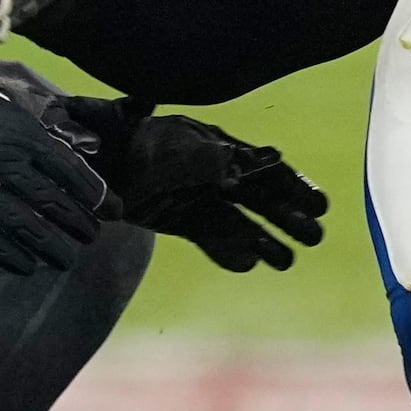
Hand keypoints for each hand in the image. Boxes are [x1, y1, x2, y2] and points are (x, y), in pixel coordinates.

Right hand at [0, 0, 107, 273]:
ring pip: (22, 226)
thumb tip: (88, 147)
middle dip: (78, 225)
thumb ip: (48, 129)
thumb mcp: (15, 106)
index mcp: (21, 133)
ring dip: (50, 247)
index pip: (70, 171)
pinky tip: (27, 265)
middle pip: (51, 203)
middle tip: (92, 236)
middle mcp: (0, 160)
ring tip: (67, 257)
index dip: (96, 195)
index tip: (113, 210)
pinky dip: (9, 256)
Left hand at [59, 95, 328, 271]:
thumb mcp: (170, 150)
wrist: (90, 161)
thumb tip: (235, 165)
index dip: (293, 186)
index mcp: (218, 146)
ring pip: (239, 221)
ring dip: (265, 238)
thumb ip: (204, 160)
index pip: (265, 167)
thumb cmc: (132, 147)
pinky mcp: (178, 219)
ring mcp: (196, 196)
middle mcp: (212, 171)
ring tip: (287, 261)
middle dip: (289, 215)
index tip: (320, 205)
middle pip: (259, 196)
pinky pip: (210, 237)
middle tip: (316, 236)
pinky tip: (248, 265)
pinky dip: (228, 251)